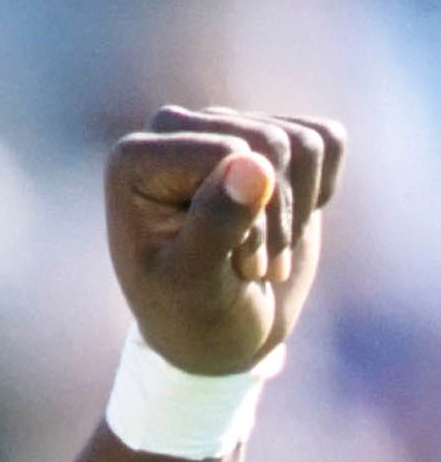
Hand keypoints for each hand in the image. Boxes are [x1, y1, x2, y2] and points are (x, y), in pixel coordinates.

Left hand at [107, 104, 343, 376]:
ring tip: (265, 253)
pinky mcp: (268, 137)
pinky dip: (320, 193)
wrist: (220, 335)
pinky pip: (328, 140)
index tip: (229, 265)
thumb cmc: (192, 317)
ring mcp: (224, 127)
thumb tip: (253, 164)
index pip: (229, 153)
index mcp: (134, 159)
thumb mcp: (196, 286)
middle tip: (254, 268)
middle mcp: (174, 128)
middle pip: (271, 144)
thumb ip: (216, 224)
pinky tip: (286, 224)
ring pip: (304, 143)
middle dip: (277, 219)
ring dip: (297, 215)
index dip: (246, 218)